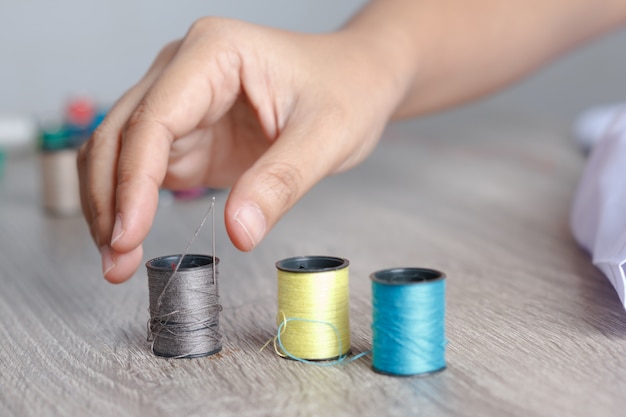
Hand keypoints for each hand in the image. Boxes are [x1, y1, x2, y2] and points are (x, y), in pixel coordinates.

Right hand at [77, 17, 404, 282]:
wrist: (358, 80)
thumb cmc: (347, 89)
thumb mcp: (326, 137)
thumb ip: (279, 182)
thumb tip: (237, 232)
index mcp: (214, 53)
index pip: (154, 118)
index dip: (133, 180)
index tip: (128, 234)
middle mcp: (184, 70)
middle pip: (119, 133)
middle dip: (108, 200)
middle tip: (116, 262)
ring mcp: (182, 102)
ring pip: (119, 153)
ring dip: (110, 206)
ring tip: (118, 261)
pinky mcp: (188, 133)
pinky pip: (142, 168)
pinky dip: (131, 205)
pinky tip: (132, 238)